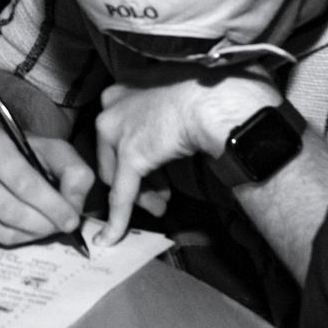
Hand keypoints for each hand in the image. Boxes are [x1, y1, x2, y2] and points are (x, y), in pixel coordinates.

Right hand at [0, 125, 96, 246]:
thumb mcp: (56, 151)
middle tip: (61, 226)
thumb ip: (74, 173)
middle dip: (44, 224)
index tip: (71, 220)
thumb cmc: (27, 154)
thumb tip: (72, 205)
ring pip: (2, 230)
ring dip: (32, 234)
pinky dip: (14, 238)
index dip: (52, 205)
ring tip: (45, 224)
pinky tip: (22, 225)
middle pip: (10, 210)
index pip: (22, 182)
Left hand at [94, 70, 279, 244]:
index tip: (153, 169)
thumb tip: (172, 130)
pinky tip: (111, 237)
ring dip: (140, 196)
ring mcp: (117, 132)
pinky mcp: (130, 156)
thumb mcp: (174, 93)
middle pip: (114, 156)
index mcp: (122, 89)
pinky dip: (117, 220)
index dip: (136, 155)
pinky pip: (121, 197)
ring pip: (117, 177)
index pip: (118, 131)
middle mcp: (111, 107)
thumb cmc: (208, 89)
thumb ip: (162, 109)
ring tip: (161, 206)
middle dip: (139, 179)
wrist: (217, 96)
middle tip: (159, 194)